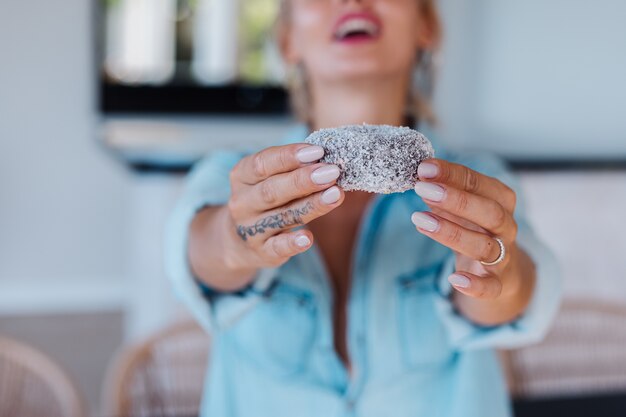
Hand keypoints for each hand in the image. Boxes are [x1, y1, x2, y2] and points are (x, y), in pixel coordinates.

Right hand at [224, 143, 344, 270]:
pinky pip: (278, 247)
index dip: (289, 156)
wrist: (239, 240)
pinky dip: (292, 243)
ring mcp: (250, 229)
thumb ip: (292, 169)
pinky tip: (308, 238)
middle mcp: (242, 203)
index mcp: (241, 176)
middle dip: (304, 180)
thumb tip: (327, 160)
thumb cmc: (264, 200)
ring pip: (282, 216)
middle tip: (332, 172)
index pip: (262, 163)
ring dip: (311, 205)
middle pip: (272, 190)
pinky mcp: (262, 252)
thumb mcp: (268, 179)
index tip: (318, 151)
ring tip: (336, 195)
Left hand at [411, 159, 529, 306]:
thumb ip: (443, 193)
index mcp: (500, 200)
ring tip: (419, 220)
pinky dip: (475, 286)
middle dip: (455, 199)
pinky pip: (491, 288)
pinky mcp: (498, 283)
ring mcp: (504, 256)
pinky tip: (454, 280)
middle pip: (489, 211)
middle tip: (422, 189)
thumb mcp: (462, 208)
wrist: (503, 270)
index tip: (424, 167)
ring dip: (452, 233)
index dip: (452, 174)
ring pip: (485, 246)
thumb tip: (419, 176)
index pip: (478, 183)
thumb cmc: (476, 228)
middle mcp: (506, 227)